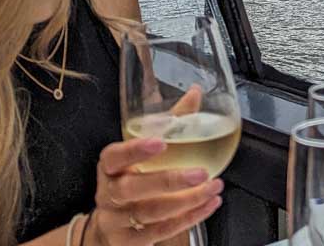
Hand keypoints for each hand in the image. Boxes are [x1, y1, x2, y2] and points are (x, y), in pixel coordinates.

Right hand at [88, 134, 221, 244]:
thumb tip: (195, 92)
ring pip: (150, 213)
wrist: (111, 225)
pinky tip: (208, 204)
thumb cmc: (132, 177)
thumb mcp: (143, 151)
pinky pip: (161, 231)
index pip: (114, 157)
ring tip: (213, 187)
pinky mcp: (130, 242)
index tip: (160, 143)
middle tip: (200, 173)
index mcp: (110, 167)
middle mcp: (109, 194)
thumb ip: (170, 121)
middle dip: (169, 181)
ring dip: (187, 201)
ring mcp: (117, 221)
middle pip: (132, 189)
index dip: (134, 150)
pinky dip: (189, 218)